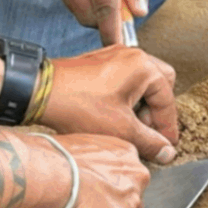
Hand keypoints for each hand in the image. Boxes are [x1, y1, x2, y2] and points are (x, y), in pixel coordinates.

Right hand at [34, 133, 152, 207]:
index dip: (95, 193)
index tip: (72, 195)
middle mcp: (137, 178)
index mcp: (126, 155)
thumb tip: (73, 179)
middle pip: (121, 206)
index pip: (120, 181)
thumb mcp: (76, 147)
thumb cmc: (49, 157)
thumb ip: (87, 162)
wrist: (47, 173)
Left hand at [39, 43, 179, 158]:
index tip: (167, 146)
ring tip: (129, 126)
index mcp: (143, 66)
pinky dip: (127, 97)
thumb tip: (167, 152)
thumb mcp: (121, 129)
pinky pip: (124, 78)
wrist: (40, 93)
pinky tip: (115, 116)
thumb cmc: (79, 106)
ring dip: (141, 104)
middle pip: (160, 84)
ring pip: (141, 81)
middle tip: (148, 132)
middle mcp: (132, 55)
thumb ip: (149, 142)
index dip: (168, 127)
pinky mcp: (100, 62)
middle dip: (157, 110)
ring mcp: (114, 56)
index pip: (167, 99)